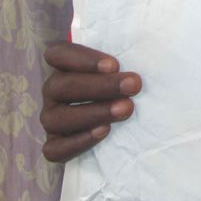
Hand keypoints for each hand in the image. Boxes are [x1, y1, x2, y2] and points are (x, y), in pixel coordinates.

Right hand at [40, 41, 141, 162]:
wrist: (125, 117)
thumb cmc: (126, 83)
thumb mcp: (125, 66)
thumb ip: (128, 56)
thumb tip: (149, 51)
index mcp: (64, 65)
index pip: (58, 54)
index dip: (83, 58)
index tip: (114, 65)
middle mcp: (53, 91)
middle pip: (62, 86)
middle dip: (100, 86)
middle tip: (133, 86)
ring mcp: (51, 118)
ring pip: (57, 118)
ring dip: (93, 113)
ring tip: (125, 109)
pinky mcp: (54, 145)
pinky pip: (55, 149)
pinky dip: (78, 142)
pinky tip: (104, 131)